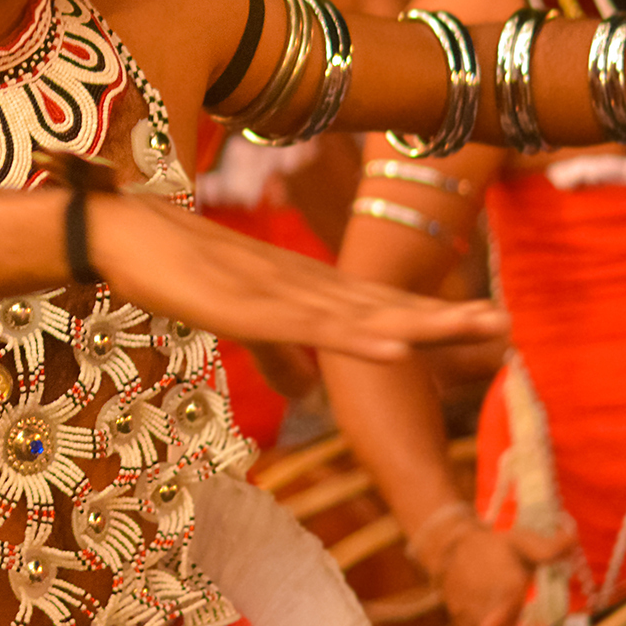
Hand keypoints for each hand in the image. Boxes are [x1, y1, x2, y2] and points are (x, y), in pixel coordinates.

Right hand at [89, 194, 507, 358]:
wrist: (118, 230)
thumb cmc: (171, 268)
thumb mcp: (237, 323)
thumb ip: (278, 356)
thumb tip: (309, 396)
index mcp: (301, 288)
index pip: (379, 306)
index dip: (431, 316)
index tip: (486, 325)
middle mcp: (303, 284)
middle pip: (384, 303)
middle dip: (446, 316)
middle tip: (507, 325)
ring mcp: (279, 291)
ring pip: (363, 313)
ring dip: (422, 322)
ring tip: (477, 327)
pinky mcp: (250, 304)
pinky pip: (313, 327)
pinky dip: (360, 336)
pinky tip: (398, 346)